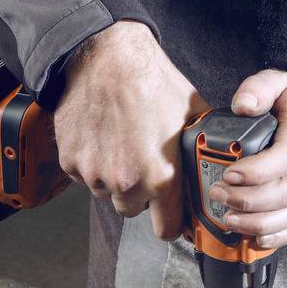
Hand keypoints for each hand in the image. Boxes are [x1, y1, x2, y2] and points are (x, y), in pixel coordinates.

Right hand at [53, 20, 203, 239]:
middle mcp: (126, 182)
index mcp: (161, 176)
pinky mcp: (71, 163)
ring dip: (113, 178)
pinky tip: (102, 137)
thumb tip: (215, 167)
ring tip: (121, 143)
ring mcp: (94, 174)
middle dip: (139, 194)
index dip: (169, 222)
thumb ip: (201, 151)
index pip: (166, 230)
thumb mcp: (192, 116)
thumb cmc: (150, 81)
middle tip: (142, 163)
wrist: (105, 57)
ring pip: (107, 193)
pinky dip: (92, 163)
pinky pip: (84, 177)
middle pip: (132, 210)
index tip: (168, 212)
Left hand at [208, 70, 286, 248]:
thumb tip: (242, 105)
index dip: (258, 171)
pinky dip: (277, 237)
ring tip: (228, 219)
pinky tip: (253, 238)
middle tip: (218, 195)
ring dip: (259, 223)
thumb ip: (259, 88)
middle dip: (249, 200)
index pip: (286, 157)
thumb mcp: (280, 81)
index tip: (229, 172)